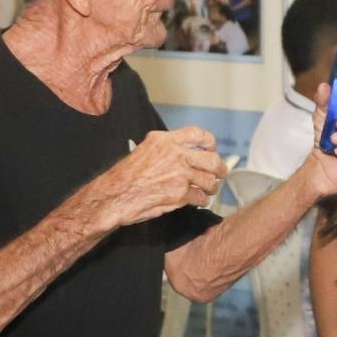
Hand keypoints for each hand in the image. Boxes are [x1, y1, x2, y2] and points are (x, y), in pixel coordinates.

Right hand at [97, 127, 226, 227]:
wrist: (116, 195)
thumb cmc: (125, 176)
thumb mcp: (145, 150)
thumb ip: (166, 149)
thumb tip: (183, 154)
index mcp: (165, 140)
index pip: (198, 135)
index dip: (210, 143)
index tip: (212, 149)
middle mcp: (175, 154)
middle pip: (211, 159)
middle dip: (219, 168)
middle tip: (220, 174)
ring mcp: (180, 174)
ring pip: (209, 180)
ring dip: (211, 187)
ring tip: (208, 190)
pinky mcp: (180, 193)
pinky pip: (200, 197)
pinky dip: (201, 201)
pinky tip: (197, 201)